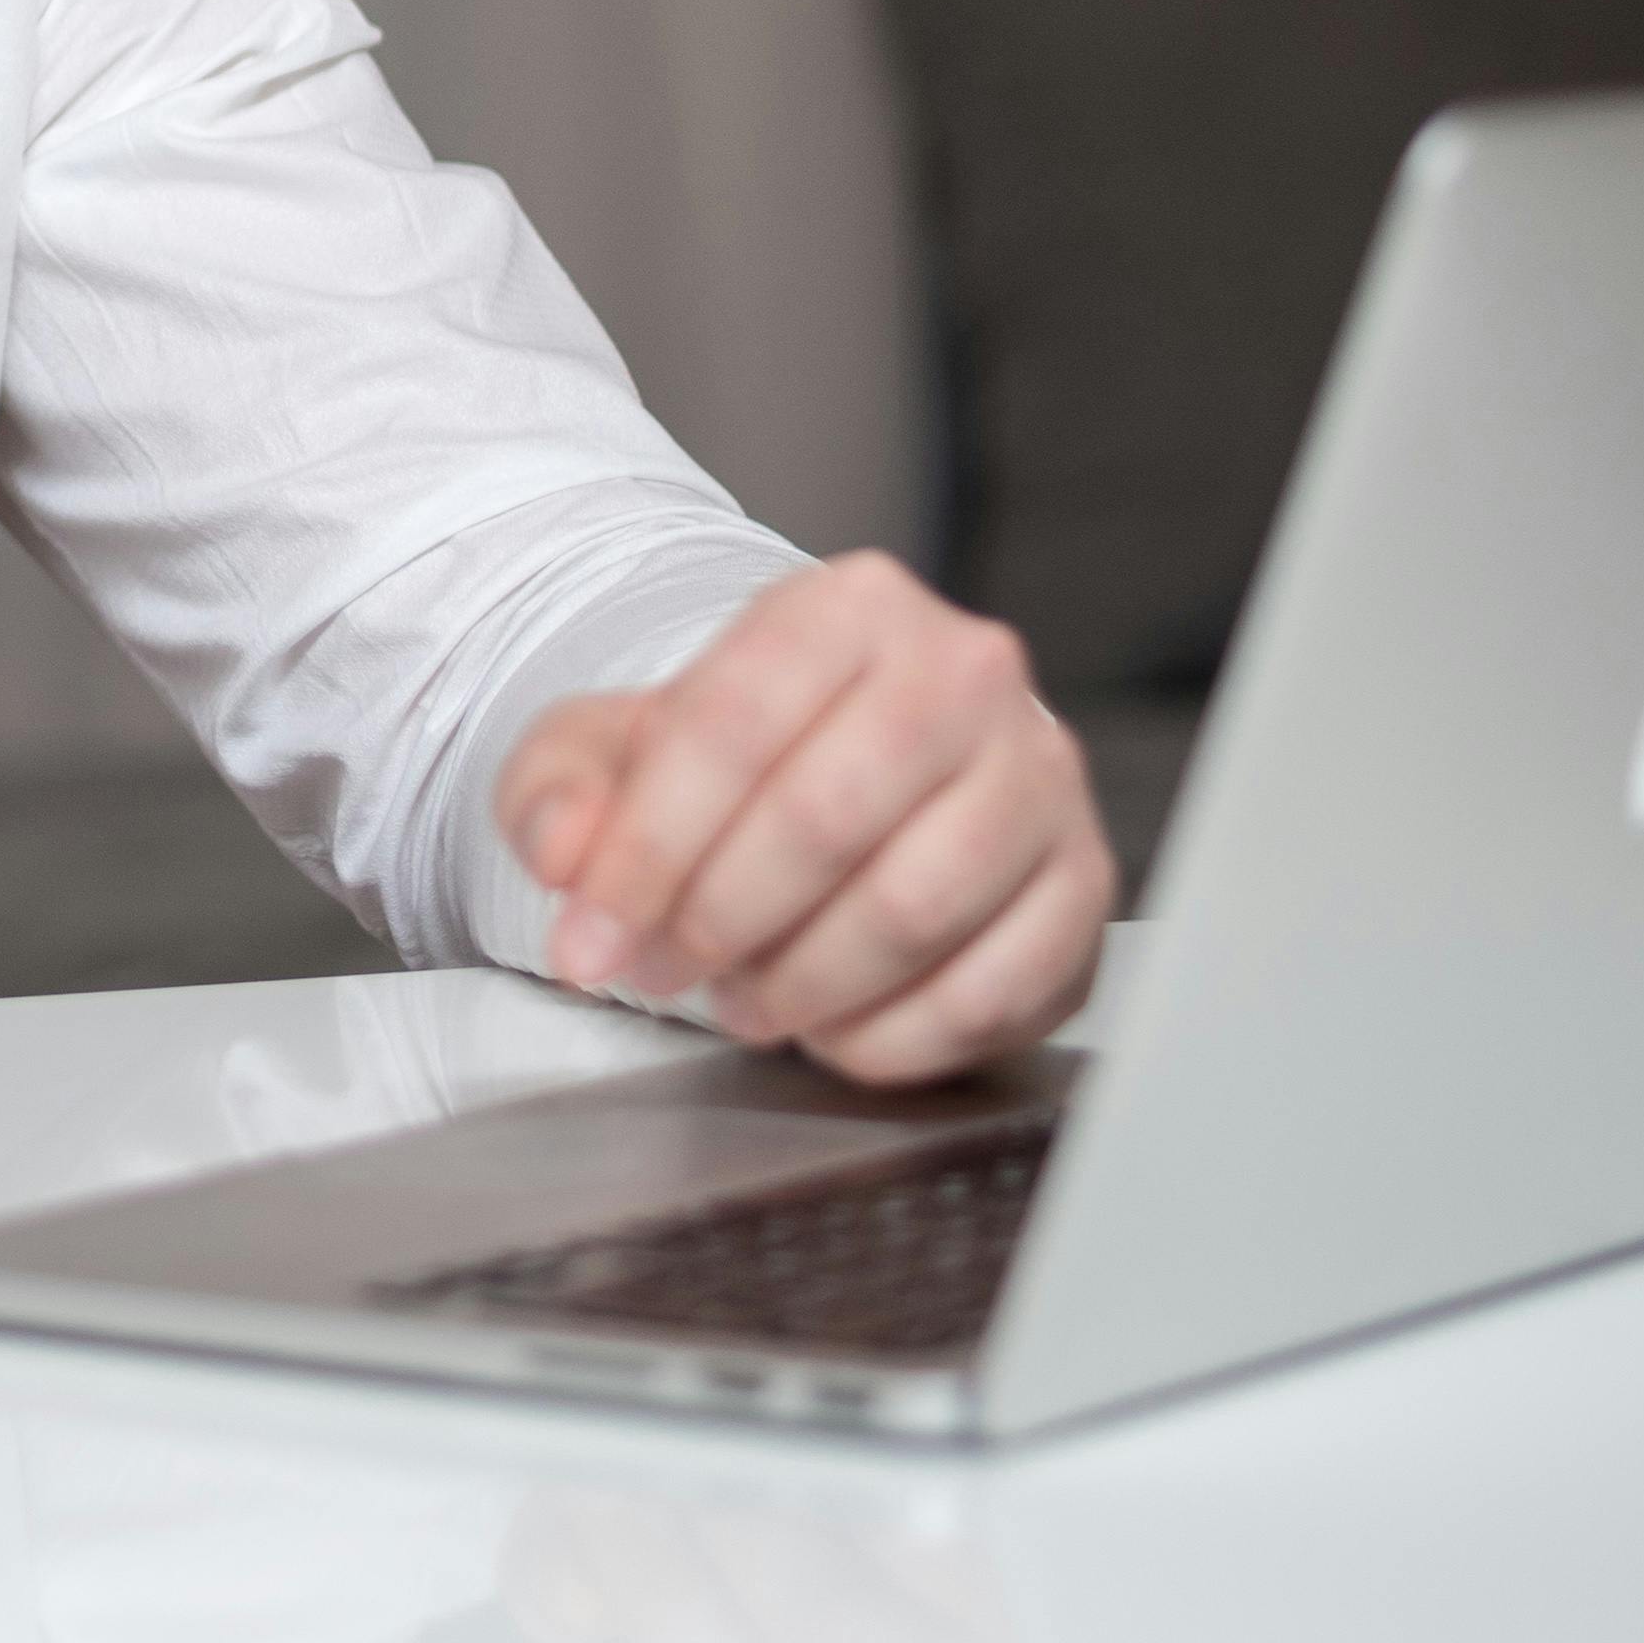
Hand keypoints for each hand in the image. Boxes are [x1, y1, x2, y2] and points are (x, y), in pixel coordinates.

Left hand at [491, 552, 1111, 1083]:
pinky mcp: (1083, 886)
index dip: (646, 852)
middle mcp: (968, 670)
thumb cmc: (727, 764)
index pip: (731, 725)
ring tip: (746, 998)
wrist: (843, 780)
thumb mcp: (609, 751)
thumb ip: (560, 789)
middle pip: (824, 819)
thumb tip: (563, 851)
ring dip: (803, 985)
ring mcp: (1042, 777)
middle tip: (666, 973)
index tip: (588, 941)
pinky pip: (991, 990)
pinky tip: (833, 1028)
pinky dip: (892, 1036)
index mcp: (850, 606)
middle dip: (720, 922)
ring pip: (912, 909)